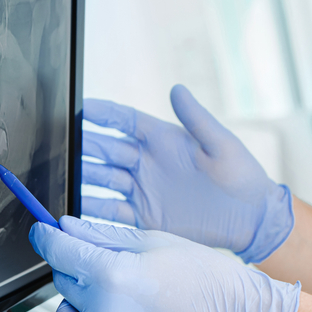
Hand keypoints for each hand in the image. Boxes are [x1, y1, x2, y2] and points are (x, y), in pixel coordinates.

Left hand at [29, 217, 299, 311]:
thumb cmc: (208, 279)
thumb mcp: (152, 241)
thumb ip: (102, 236)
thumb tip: (67, 229)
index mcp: (114, 274)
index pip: (58, 252)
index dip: (46, 237)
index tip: (42, 233)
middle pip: (62, 282)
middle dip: (76, 269)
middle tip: (105, 264)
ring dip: (78, 306)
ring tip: (109, 299)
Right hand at [82, 85, 292, 262]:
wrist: (251, 221)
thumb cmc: (242, 177)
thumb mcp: (221, 145)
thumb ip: (197, 119)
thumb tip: (177, 89)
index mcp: (162, 139)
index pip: (123, 120)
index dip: (101, 114)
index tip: (79, 109)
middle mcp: (145, 163)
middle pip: (104, 150)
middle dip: (81, 146)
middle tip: (59, 145)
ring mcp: (141, 190)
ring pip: (101, 180)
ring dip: (81, 178)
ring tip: (61, 178)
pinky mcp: (143, 217)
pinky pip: (109, 212)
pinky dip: (91, 210)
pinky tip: (74, 208)